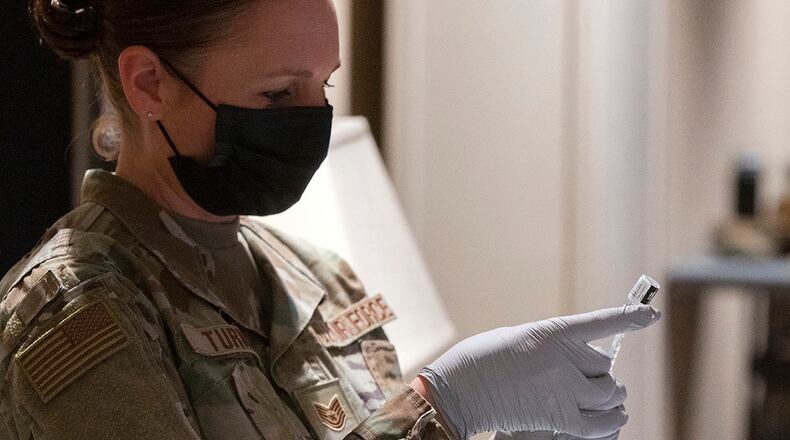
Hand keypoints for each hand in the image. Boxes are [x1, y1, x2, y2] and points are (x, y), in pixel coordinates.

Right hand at [419, 305, 659, 438]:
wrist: (462, 388)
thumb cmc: (484, 360)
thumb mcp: (522, 339)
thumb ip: (553, 347)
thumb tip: (580, 364)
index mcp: (554, 331)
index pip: (602, 322)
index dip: (630, 317)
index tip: (650, 314)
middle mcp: (565, 358)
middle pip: (606, 368)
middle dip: (599, 374)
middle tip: (587, 380)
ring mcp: (565, 389)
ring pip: (609, 395)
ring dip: (609, 398)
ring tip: (607, 400)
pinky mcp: (562, 418)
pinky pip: (602, 424)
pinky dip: (610, 422)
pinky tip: (613, 419)